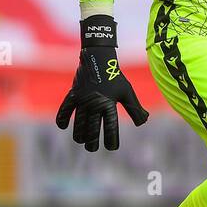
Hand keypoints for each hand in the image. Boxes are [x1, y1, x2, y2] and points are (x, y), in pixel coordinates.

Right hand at [55, 15, 148, 151]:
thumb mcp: (127, 92)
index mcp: (109, 104)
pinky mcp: (73, 94)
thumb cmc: (115, 77)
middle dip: (92, 141)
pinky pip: (65, 108)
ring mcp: (83, 99)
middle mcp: (95, 103)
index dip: (111, 139)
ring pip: (78, 122)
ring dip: (79, 134)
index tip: (112, 147)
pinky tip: (63, 127)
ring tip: (81, 141)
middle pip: (92, 128)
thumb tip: (144, 122)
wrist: (99, 58)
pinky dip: (62, 118)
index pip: (110, 126)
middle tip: (93, 148)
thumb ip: (135, 108)